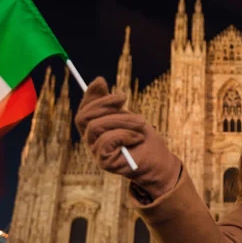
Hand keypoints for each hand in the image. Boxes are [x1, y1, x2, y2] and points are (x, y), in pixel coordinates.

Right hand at [75, 77, 180, 197]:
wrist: (158, 161)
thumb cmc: (144, 139)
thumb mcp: (128, 115)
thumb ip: (112, 104)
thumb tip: (98, 80)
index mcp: (95, 129)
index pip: (83, 110)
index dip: (89, 95)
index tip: (102, 81)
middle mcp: (91, 141)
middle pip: (83, 117)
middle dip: (105, 104)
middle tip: (125, 100)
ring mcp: (96, 152)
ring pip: (96, 126)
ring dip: (122, 120)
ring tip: (141, 123)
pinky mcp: (104, 162)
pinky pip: (106, 140)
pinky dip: (124, 135)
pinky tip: (137, 138)